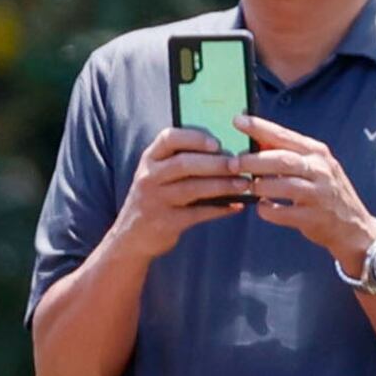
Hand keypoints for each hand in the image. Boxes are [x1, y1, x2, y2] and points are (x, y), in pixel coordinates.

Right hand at [110, 127, 254, 257]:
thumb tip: (225, 148)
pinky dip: (220, 209)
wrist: (131, 237)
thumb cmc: (155, 198)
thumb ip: (181, 159)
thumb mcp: (158, 174)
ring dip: (222, 185)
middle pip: (184, 164)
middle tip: (239, 164)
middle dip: (215, 163)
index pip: (169, 138)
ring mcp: (155, 201)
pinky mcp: (165, 223)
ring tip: (244, 184)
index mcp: (149, 159)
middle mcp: (148, 178)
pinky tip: (236, 205)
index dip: (195, 138)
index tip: (217, 143)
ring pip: (193, 189)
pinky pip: (198, 213)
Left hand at [230, 114, 375, 258]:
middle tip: (232, 163)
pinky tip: (261, 207)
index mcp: (317, 152)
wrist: (353, 226)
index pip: (285, 136)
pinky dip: (267, 210)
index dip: (260, 128)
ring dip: (260, 186)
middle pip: (282, 160)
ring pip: (283, 185)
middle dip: (253, 161)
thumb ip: (287, 154)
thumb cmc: (324, 192)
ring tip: (248, 186)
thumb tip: (256, 139)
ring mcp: (318, 194)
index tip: (238, 120)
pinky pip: (283, 213)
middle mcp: (320, 170)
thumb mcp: (313, 166)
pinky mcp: (313, 217)